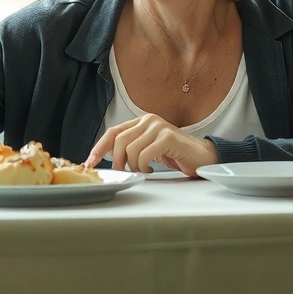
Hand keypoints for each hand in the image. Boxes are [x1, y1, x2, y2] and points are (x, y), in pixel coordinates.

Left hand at [84, 114, 218, 176]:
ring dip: (134, 166)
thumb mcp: (149, 149)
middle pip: (119, 141)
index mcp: (141, 121)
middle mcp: (148, 120)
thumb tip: (109, 160)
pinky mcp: (168, 137)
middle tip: (126, 173)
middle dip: (118, 162)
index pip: (113, 132)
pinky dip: (145, 167)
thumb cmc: (175, 155)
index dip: (99, 147)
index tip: (90, 162)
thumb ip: (131, 148)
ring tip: (145, 171)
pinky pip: (144, 155)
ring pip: (131, 150)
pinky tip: (153, 170)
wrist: (202, 157)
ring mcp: (158, 127)